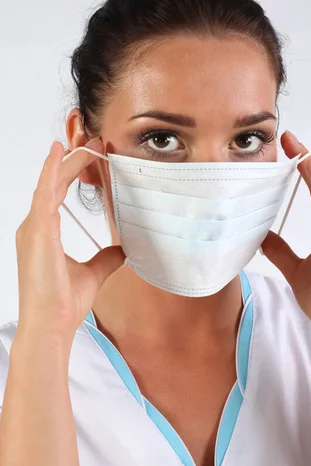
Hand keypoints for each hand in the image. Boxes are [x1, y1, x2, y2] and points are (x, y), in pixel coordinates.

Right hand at [15, 138, 124, 340]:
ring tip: (81, 140)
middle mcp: (34, 226)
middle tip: (92, 140)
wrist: (52, 325)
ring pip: (48, 183)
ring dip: (65, 161)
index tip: (91, 156)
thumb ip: (106, 259)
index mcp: (44, 233)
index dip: (72, 172)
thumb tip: (122, 250)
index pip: (57, 193)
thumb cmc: (63, 303)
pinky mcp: (37, 231)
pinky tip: (60, 154)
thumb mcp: (93, 274)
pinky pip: (44, 194)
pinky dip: (52, 172)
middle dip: (71, 160)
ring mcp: (32, 228)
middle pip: (52, 183)